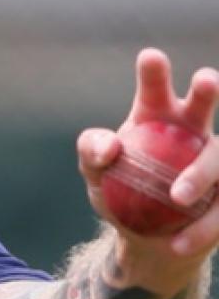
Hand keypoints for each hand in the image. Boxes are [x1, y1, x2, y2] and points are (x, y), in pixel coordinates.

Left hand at [77, 48, 218, 264]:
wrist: (147, 239)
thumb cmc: (119, 193)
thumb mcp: (95, 175)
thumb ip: (92, 152)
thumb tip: (109, 147)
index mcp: (157, 116)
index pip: (154, 89)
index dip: (154, 72)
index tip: (150, 57)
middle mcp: (193, 130)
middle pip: (203, 104)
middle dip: (206, 89)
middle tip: (206, 81)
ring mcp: (217, 162)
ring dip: (202, 174)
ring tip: (177, 198)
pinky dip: (203, 227)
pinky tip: (179, 242)